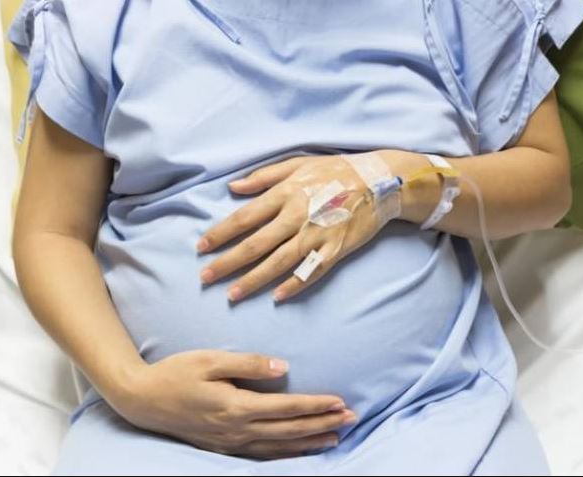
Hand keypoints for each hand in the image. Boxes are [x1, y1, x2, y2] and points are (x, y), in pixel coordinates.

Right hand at [109, 350, 356, 458]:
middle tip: (351, 418)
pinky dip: (286, 455)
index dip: (315, 405)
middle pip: (289, 430)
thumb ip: (249, 364)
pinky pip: (262, 455)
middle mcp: (236, 430)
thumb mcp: (210, 359)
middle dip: (322, 424)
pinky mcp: (223, 448)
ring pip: (279, 447)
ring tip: (336, 438)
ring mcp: (230, 443)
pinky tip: (300, 451)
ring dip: (309, 442)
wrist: (142, 400)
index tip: (340, 401)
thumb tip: (284, 368)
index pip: (286, 407)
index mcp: (236, 406)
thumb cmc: (176, 373)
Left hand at [197, 154, 388, 301]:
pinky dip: (294, 285)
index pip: (244, 217)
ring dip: (253, 280)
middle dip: (228, 263)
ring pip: (279, 262)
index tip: (201, 247)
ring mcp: (317, 235)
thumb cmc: (336, 170)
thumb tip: (233, 187)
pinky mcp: (335, 249)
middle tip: (206, 277)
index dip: (220, 234)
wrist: (380, 181)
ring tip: (232, 294)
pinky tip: (277, 297)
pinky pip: (311, 271)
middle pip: (256, 245)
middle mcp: (297, 216)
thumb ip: (264, 177)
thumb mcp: (298, 164)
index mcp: (285, 193)